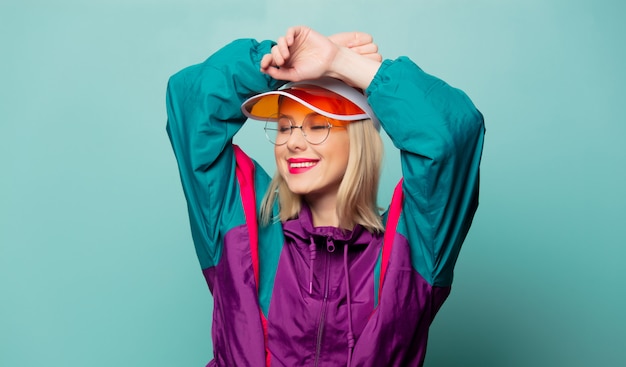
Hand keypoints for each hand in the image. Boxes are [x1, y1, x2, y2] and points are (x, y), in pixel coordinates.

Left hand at [261, 26, 381, 88]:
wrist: (330, 62)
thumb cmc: (315, 70)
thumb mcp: (294, 75)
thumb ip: (279, 74)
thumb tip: (265, 70)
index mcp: (285, 62)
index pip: (270, 59)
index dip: (265, 61)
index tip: (264, 65)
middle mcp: (288, 51)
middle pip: (273, 50)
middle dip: (275, 56)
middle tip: (282, 61)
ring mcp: (294, 41)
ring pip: (280, 40)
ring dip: (280, 48)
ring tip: (286, 55)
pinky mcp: (301, 33)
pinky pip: (290, 31)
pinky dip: (287, 36)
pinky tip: (290, 42)